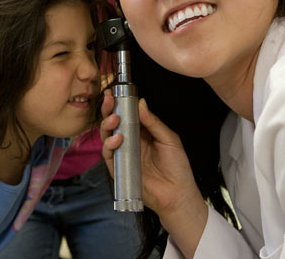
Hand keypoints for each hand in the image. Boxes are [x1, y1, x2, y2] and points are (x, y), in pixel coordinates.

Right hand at [100, 93, 205, 222]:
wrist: (178, 193)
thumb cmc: (177, 166)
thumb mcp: (169, 139)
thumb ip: (153, 122)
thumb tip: (140, 102)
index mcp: (142, 133)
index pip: (126, 115)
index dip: (119, 103)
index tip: (114, 91)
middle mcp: (130, 142)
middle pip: (113, 123)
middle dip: (109, 110)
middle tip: (109, 99)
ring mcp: (123, 155)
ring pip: (107, 136)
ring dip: (107, 125)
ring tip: (114, 119)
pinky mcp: (118, 169)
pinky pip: (108, 154)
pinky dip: (109, 144)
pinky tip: (118, 138)